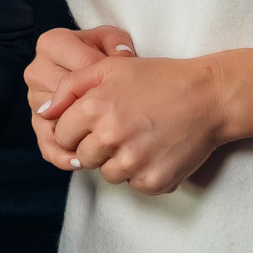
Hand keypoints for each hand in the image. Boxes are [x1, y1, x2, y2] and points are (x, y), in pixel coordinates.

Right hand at [24, 26, 134, 168]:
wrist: (86, 70)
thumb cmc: (100, 52)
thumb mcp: (110, 40)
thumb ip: (116, 42)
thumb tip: (121, 56)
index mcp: (52, 44)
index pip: (81, 67)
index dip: (104, 82)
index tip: (123, 92)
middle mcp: (36, 71)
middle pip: (66, 97)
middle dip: (92, 114)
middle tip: (116, 127)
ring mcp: (35, 100)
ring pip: (55, 123)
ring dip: (76, 140)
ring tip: (101, 151)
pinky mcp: (38, 124)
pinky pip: (46, 143)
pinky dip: (62, 156)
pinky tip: (79, 162)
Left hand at [40, 54, 252, 194]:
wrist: (209, 98)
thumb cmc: (159, 79)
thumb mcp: (110, 68)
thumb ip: (70, 86)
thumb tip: (44, 112)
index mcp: (94, 108)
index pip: (62, 134)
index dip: (78, 127)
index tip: (98, 119)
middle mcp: (110, 137)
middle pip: (82, 157)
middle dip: (96, 145)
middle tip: (124, 127)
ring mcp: (132, 162)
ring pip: (106, 174)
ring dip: (118, 160)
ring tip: (142, 137)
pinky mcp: (152, 181)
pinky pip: (133, 185)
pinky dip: (142, 172)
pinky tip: (157, 149)